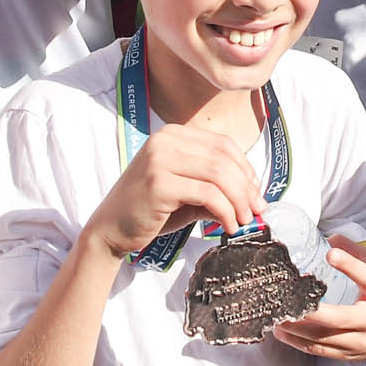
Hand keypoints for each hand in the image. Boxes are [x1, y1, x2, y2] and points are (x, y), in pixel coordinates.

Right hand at [82, 123, 261, 261]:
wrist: (109, 230)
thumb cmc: (149, 211)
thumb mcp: (186, 193)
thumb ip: (216, 189)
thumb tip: (254, 198)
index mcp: (173, 135)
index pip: (223, 144)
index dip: (246, 168)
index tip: (256, 193)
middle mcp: (165, 140)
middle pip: (224, 158)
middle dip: (246, 187)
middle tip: (257, 211)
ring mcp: (160, 159)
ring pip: (219, 175)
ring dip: (239, 201)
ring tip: (244, 221)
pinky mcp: (159, 183)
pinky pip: (207, 194)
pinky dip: (225, 212)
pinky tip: (227, 226)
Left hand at [275, 237, 365, 358]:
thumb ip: (356, 253)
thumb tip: (329, 240)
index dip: (350, 266)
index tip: (331, 254)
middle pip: (340, 318)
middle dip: (311, 312)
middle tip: (286, 301)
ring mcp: (361, 342)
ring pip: (326, 338)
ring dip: (298, 329)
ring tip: (276, 317)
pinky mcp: (350, 355)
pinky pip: (321, 350)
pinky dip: (299, 343)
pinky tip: (282, 332)